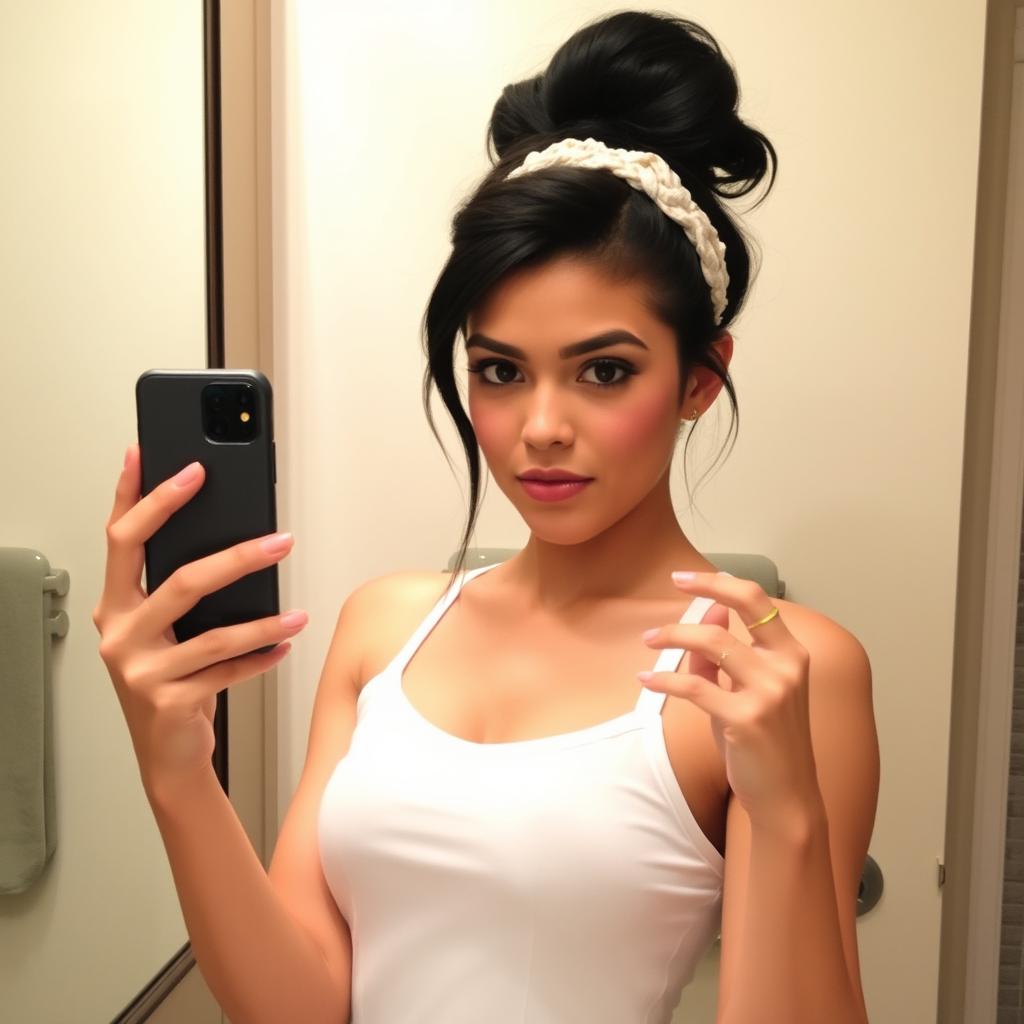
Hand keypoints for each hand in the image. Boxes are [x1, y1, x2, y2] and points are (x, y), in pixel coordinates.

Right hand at [92, 443, 307, 802]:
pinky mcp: (167, 701)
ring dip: (264, 621)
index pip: (124, 538)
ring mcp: (139, 670)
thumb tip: (232, 537)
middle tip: (280, 538)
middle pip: (178, 579)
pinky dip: (261, 658)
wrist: (166, 754)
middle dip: (234, 555)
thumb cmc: (170, 679)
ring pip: (212, 631)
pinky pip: (226, 671)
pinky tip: (286, 645)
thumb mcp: (163, 630)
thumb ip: (178, 589)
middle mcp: (120, 632)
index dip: (145, 496)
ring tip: (298, 611)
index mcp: (115, 604)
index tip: (182, 465)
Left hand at [639, 571, 821, 834]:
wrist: (786, 797)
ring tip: (648, 640)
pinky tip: (646, 678)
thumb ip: (725, 654)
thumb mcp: (746, 691)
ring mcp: (770, 692)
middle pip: (742, 606)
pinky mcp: (746, 719)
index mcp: (792, 654)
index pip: (759, 601)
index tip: (689, 579)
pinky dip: (664, 679)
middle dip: (705, 589)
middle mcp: (787, 667)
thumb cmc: (765, 743)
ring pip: (712, 641)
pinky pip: (694, 686)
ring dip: (673, 635)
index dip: (722, 583)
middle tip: (673, 586)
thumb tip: (709, 609)